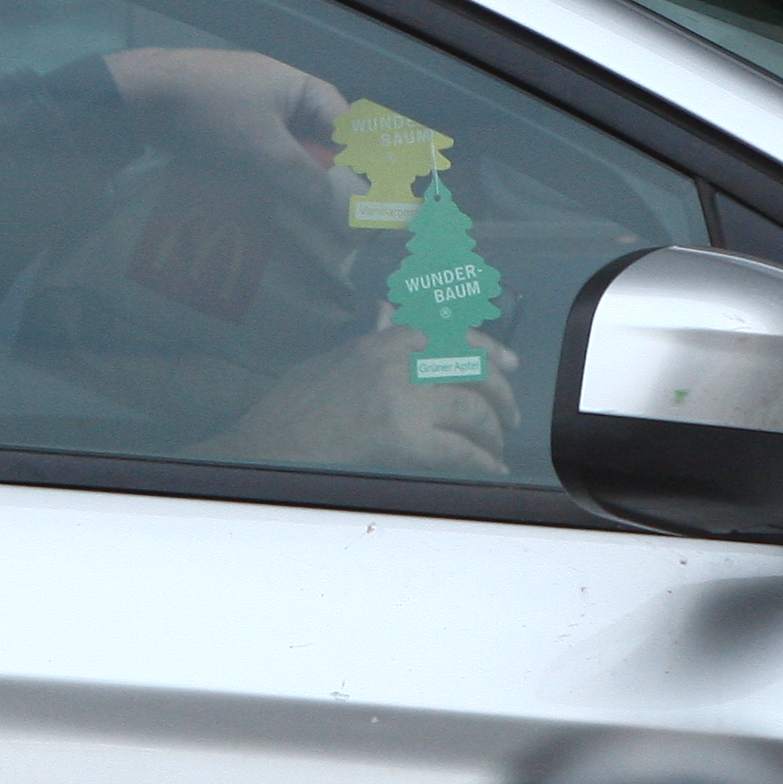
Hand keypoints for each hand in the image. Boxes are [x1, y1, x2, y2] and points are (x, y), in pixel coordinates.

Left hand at [104, 48, 346, 222]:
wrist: (137, 97)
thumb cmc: (213, 113)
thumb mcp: (268, 151)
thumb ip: (311, 184)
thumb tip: (351, 220)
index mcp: (301, 88)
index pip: (347, 128)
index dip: (360, 166)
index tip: (365, 204)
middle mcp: (280, 95)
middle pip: (317, 144)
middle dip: (324, 183)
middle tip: (331, 222)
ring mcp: (248, 110)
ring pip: (284, 155)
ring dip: (291, 187)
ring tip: (299, 224)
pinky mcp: (221, 128)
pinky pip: (254, 158)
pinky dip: (262, 182)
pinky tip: (261, 211)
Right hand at [195, 322, 521, 477]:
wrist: (272, 446)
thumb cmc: (294, 406)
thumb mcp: (333, 358)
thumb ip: (370, 337)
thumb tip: (387, 313)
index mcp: (381, 344)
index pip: (450, 334)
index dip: (488, 348)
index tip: (510, 363)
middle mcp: (398, 366)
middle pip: (470, 371)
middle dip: (499, 395)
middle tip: (509, 417)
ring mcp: (403, 402)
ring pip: (472, 410)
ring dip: (492, 432)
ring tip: (496, 447)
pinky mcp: (404, 441)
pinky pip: (460, 450)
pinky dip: (483, 461)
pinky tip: (491, 469)